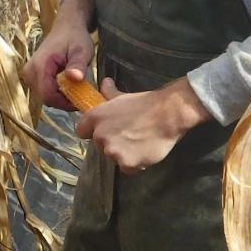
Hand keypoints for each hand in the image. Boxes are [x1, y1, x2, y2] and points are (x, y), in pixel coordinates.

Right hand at [21, 0, 95, 107]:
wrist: (66, 27)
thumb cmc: (75, 37)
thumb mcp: (82, 50)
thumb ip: (78, 65)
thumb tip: (76, 78)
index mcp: (41, 65)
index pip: (48, 95)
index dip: (64, 103)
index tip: (81, 100)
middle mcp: (30, 71)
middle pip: (46, 98)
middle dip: (64, 100)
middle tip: (81, 93)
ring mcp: (29, 74)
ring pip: (45, 96)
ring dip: (61, 97)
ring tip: (75, 87)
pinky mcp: (31, 76)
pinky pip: (44, 91)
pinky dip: (57, 92)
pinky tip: (68, 85)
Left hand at [76, 76, 210, 172]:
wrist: (169, 114)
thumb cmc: (146, 103)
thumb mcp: (124, 97)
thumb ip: (109, 94)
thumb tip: (104, 82)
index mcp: (96, 117)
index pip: (82, 131)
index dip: (93, 132)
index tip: (105, 131)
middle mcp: (100, 136)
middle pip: (100, 146)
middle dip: (111, 143)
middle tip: (129, 135)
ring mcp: (113, 151)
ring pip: (113, 157)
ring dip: (123, 154)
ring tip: (139, 143)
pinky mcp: (127, 164)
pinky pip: (127, 168)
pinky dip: (135, 163)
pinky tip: (144, 152)